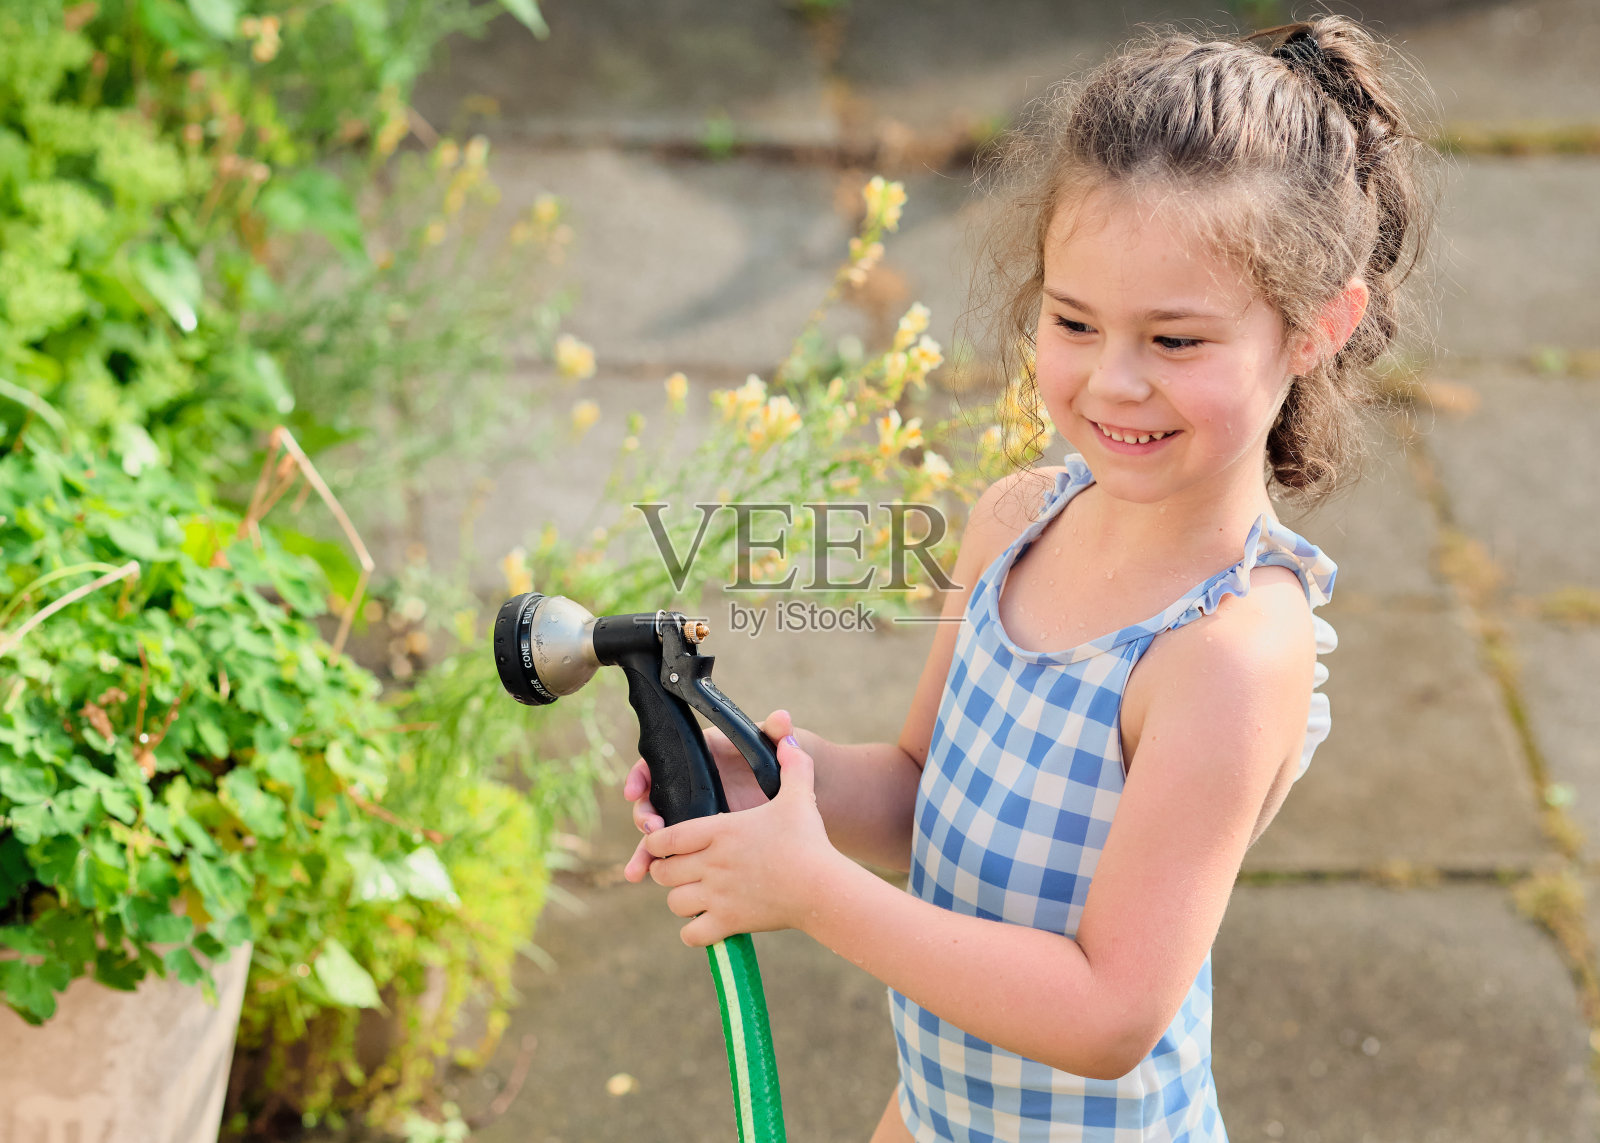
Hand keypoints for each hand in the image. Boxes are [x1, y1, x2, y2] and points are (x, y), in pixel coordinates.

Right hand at [622, 708, 796, 881]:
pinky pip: (676, 855)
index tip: (632, 791)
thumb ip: (778, 733)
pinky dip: (662, 867)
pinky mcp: (703, 840)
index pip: (660, 763)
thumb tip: (782, 717)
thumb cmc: (780, 765)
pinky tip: (649, 882)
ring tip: (638, 871)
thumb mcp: (778, 750)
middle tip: (651, 831)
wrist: (795, 794)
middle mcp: (691, 787)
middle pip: (653, 801)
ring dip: (644, 851)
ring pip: (659, 834)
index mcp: (701, 758)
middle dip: (644, 817)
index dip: (641, 776)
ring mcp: (695, 815)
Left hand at [637, 731, 845, 945]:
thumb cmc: (810, 840)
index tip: (663, 843)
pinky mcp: (729, 923)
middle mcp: (711, 863)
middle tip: (679, 870)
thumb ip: (793, 764)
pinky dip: (694, 932)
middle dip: (666, 871)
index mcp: (719, 831)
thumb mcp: (800, 796)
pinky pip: (692, 935)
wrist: (823, 887)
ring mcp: (718, 896)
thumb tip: (788, 738)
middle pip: (662, 872)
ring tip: (694, 896)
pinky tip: (706, 924)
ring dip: (681, 900)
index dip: (656, 841)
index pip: (665, 837)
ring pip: (674, 903)